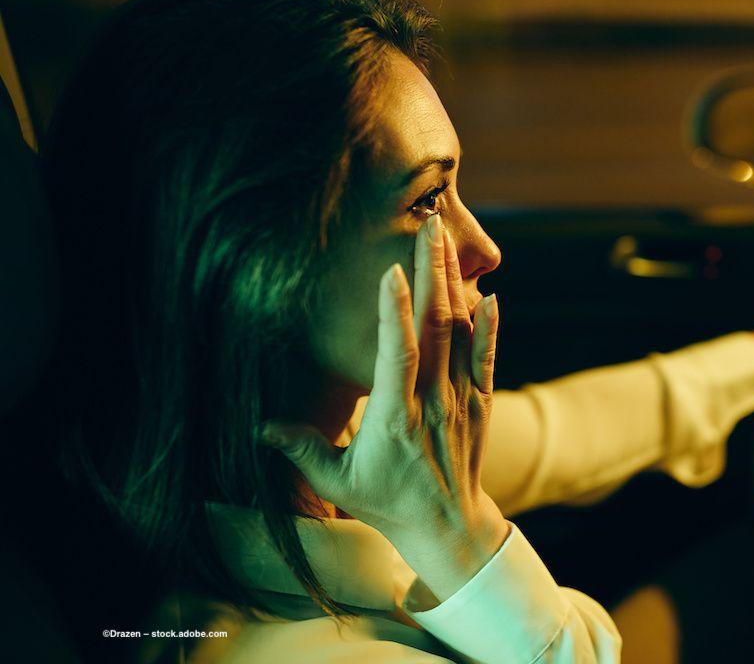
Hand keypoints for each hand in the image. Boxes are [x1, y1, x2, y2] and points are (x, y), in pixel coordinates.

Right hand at [261, 215, 506, 602]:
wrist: (447, 526)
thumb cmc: (387, 503)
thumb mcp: (338, 480)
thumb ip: (303, 448)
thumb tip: (261, 426)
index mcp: (395, 416)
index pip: (397, 354)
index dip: (394, 312)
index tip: (391, 271)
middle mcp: (432, 400)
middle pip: (434, 326)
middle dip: (430, 272)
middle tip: (428, 227)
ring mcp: (460, 398)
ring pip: (461, 332)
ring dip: (453, 285)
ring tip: (445, 243)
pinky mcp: (480, 402)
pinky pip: (487, 358)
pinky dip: (490, 327)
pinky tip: (491, 296)